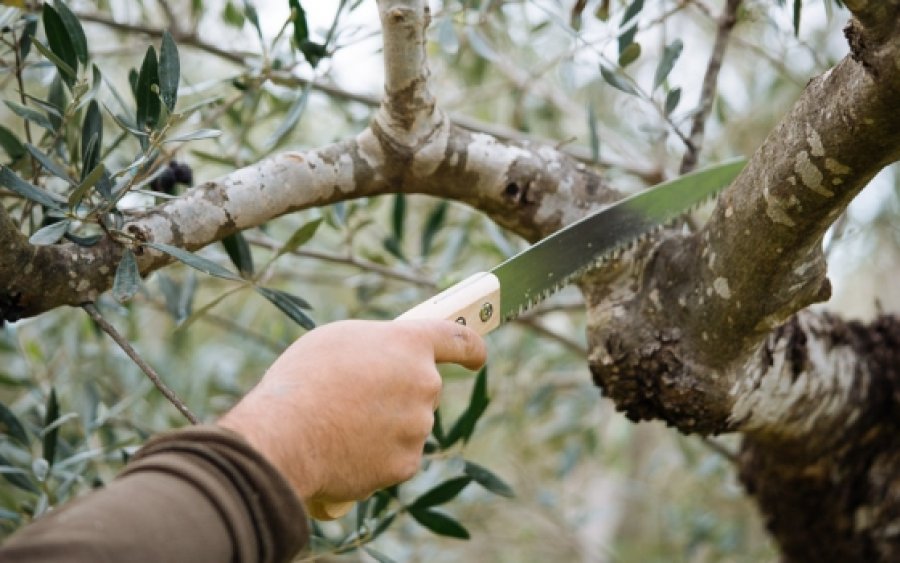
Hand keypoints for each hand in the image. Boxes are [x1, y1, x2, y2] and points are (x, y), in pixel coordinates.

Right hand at [218, 319, 485, 516]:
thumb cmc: (303, 380)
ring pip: (408, 424)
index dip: (471, 347)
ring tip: (340, 424)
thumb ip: (377, 346)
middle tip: (359, 396)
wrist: (285, 437)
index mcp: (410, 344)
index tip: (477, 357)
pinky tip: (344, 450)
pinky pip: (395, 457)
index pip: (460, 340)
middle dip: (399, 391)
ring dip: (385, 425)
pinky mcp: (405, 464)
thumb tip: (385, 362)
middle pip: (423, 387)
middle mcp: (424, 383)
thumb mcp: (338, 340)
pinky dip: (375, 456)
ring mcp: (418, 427)